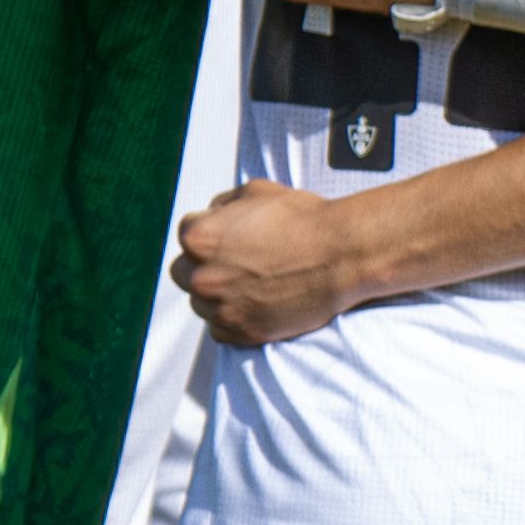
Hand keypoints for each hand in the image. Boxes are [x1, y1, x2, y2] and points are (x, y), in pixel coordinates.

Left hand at [173, 181, 372, 345]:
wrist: (341, 255)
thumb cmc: (302, 218)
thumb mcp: (254, 191)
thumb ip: (220, 206)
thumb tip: (210, 216)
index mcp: (199, 239)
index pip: (185, 233)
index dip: (210, 230)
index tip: (232, 234)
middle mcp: (202, 278)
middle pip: (183, 272)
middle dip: (202, 264)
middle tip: (234, 260)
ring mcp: (222, 310)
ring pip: (200, 303)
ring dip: (216, 293)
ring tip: (249, 281)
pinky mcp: (243, 333)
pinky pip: (219, 328)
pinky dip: (232, 316)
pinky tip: (255, 301)